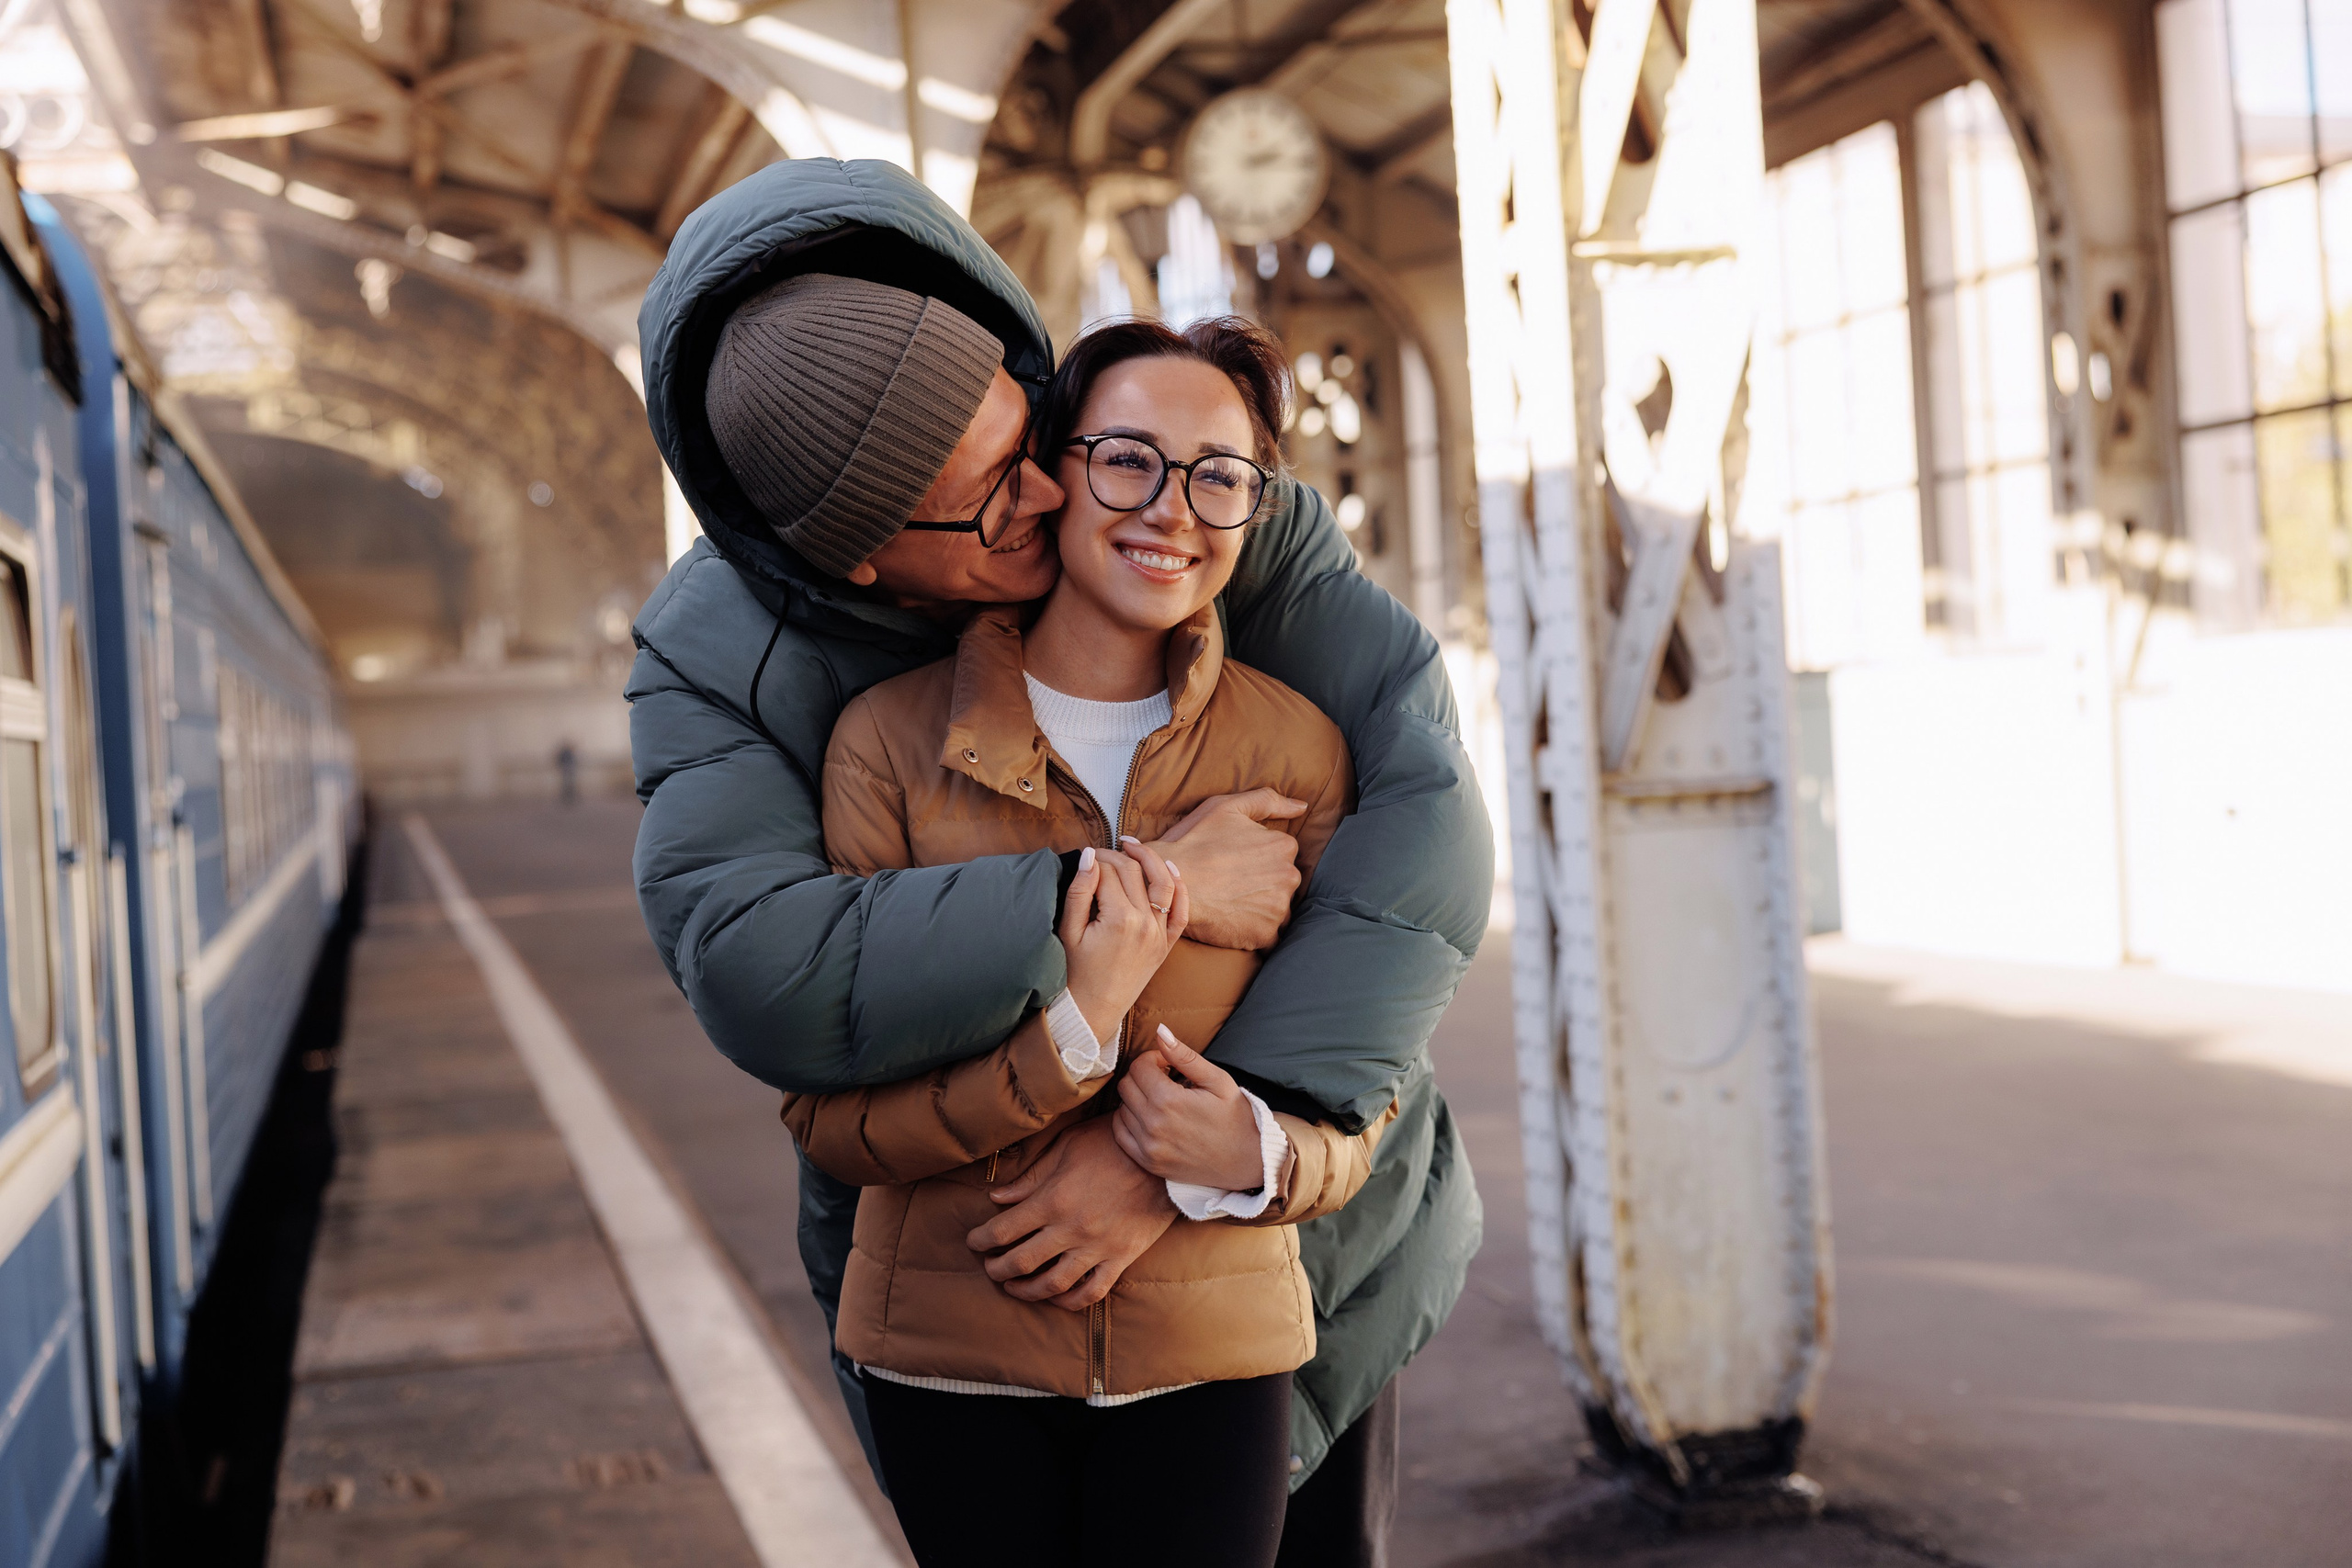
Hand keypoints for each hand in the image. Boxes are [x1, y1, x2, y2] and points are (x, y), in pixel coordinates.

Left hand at [965, 1118, 1176, 1308]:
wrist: (1164, 1157)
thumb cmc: (1112, 1143)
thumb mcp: (1067, 1147)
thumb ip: (1031, 1177)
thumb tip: (997, 1197)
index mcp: (1053, 1199)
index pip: (1004, 1230)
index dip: (982, 1240)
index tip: (973, 1242)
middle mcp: (1071, 1229)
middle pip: (1021, 1261)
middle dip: (997, 1268)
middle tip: (988, 1267)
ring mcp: (1097, 1247)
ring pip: (1052, 1284)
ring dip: (1026, 1290)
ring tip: (1014, 1287)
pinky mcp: (1121, 1258)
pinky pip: (1092, 1291)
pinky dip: (1070, 1301)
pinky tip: (1056, 1297)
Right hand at [1059, 842, 1185, 1045]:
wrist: (1091, 1011)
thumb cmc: (1073, 973)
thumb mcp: (1068, 931)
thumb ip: (1079, 891)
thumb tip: (1089, 855)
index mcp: (1119, 920)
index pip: (1108, 872)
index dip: (1093, 859)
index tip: (1083, 857)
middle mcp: (1145, 924)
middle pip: (1134, 872)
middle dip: (1115, 856)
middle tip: (1099, 854)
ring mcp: (1159, 934)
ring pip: (1163, 883)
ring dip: (1150, 859)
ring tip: (1132, 845)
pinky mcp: (1166, 945)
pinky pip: (1182, 911)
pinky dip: (1180, 887)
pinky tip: (1170, 869)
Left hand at [1113, 1026, 1268, 1190]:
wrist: (1247, 1162)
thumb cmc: (1236, 1117)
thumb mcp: (1217, 1080)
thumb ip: (1185, 1056)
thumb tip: (1160, 1031)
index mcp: (1169, 1101)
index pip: (1138, 1066)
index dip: (1153, 1059)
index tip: (1169, 1066)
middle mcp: (1153, 1125)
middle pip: (1126, 1085)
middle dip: (1142, 1076)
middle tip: (1165, 1081)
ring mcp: (1148, 1147)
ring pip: (1121, 1108)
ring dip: (1137, 1099)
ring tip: (1162, 1101)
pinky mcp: (1148, 1163)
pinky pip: (1119, 1134)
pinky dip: (1129, 1121)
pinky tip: (1151, 1119)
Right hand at [1145, 789, 1304, 950]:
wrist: (1169, 883)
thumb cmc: (1194, 842)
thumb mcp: (1226, 807)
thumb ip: (1267, 800)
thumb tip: (1301, 807)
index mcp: (1283, 845)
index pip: (1280, 854)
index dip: (1254, 857)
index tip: (1232, 861)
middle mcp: (1289, 876)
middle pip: (1282, 882)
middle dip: (1262, 883)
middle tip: (1228, 883)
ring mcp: (1279, 908)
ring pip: (1276, 908)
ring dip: (1260, 907)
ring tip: (1229, 902)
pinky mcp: (1266, 934)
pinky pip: (1268, 934)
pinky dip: (1253, 930)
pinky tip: (1231, 920)